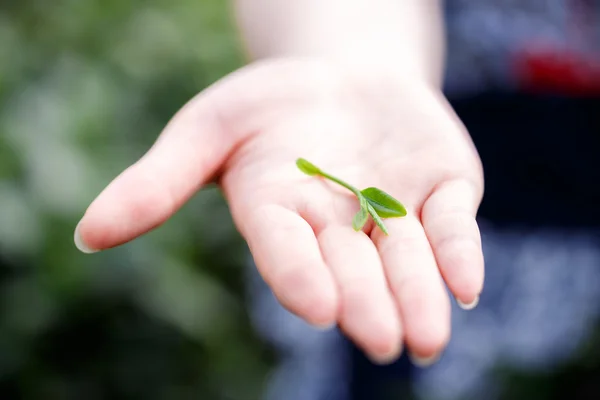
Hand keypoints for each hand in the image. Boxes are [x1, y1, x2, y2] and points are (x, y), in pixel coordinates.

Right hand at [75, 58, 483, 364]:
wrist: (339, 78)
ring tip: (427, 339)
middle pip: (351, 267)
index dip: (298, 274)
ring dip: (420, 294)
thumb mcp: (207, 128)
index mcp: (279, 214)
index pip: (285, 250)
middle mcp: (336, 226)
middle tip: (381, 340)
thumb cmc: (268, 105)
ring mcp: (392, 211)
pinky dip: (458, 252)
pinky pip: (450, 225)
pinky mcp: (439, 191)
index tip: (316, 306)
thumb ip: (159, 181)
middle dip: (367, 300)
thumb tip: (87, 234)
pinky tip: (467, 284)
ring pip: (407, 259)